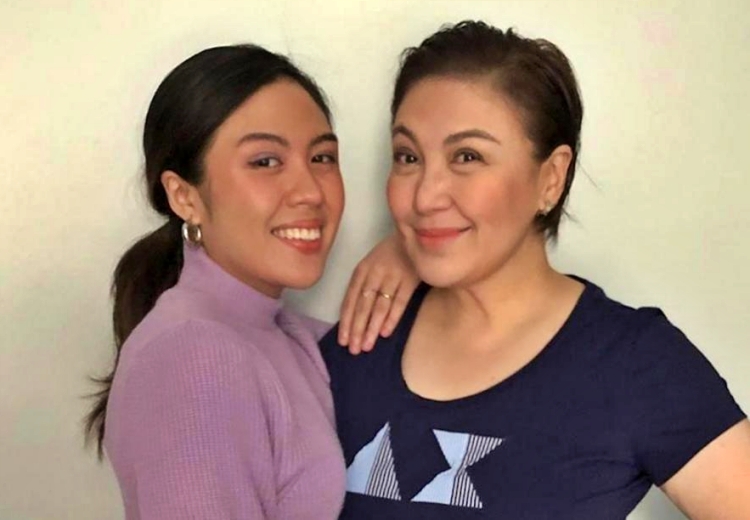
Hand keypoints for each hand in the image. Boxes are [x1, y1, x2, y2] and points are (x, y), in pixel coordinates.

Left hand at [338, 233, 418, 354]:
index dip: (346, 321)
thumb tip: (354, 316)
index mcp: (361, 270)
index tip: (343, 340)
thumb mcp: (371, 265)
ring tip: (367, 345)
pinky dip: (392, 318)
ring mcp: (392, 276)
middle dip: (357, 329)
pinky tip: (385, 333)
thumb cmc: (390, 254)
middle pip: (363, 305)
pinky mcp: (410, 279)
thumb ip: (363, 285)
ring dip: (372, 327)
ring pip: (379, 306)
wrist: (415, 235)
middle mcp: (374, 273)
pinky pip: (400, 302)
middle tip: (353, 349)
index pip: (350, 299)